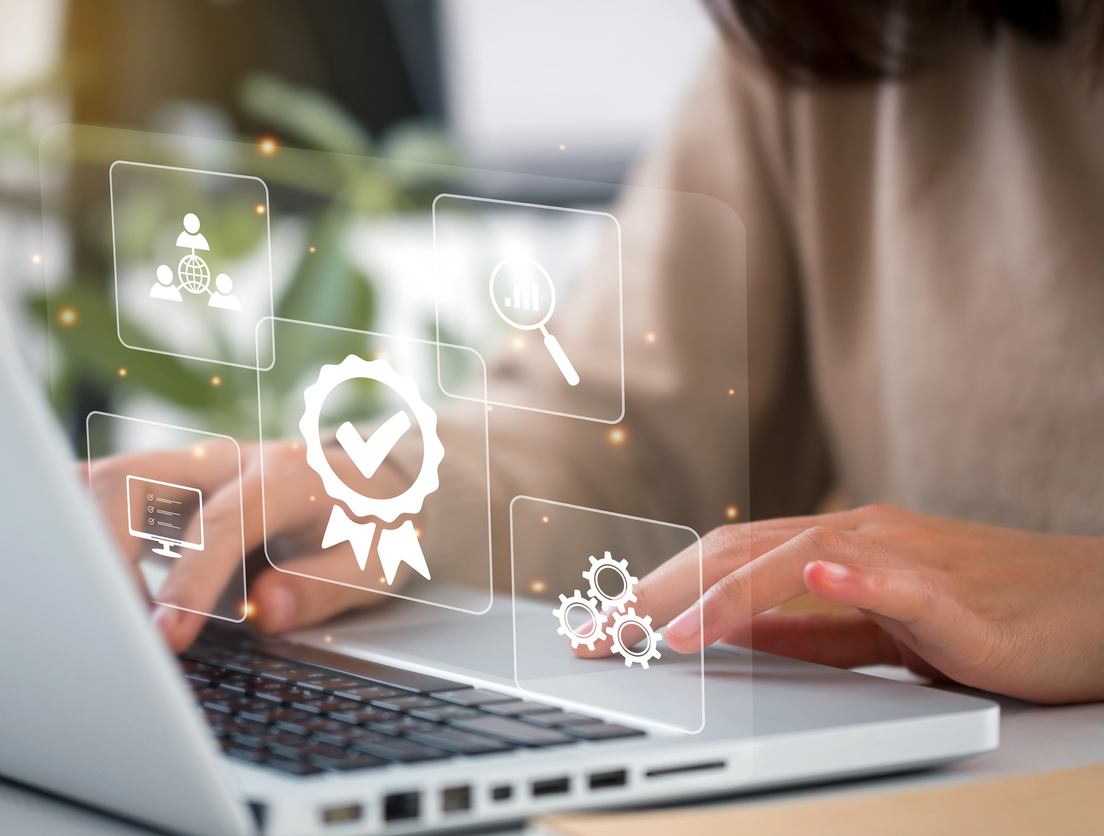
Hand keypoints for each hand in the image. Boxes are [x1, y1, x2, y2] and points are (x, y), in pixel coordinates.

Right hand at [83, 440, 408, 652]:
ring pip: (103, 481)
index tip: (166, 638)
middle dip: (107, 554)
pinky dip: (77, 529)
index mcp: (284, 475)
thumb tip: (265, 611)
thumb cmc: (370, 523)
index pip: (219, 523)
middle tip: (121, 628)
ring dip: (83, 542)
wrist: (371, 481)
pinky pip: (101, 493)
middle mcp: (225, 460)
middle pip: (133, 480)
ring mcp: (187, 466)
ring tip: (100, 612)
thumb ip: (322, 585)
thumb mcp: (374, 560)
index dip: (188, 582)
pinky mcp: (163, 484)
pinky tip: (77, 580)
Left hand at [575, 504, 1103, 703]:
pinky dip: (854, 575)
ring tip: (664, 634)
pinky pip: (901, 581)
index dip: (653, 590)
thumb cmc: (992, 617)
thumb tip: (734, 636)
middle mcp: (858, 536)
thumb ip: (812, 630)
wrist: (1097, 608)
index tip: (599, 628)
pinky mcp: (959, 596)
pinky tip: (815, 572)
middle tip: (598, 637)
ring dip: (723, 597)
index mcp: (833, 544)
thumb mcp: (879, 628)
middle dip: (657, 596)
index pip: (721, 559)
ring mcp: (907, 557)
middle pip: (735, 553)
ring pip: (797, 561)